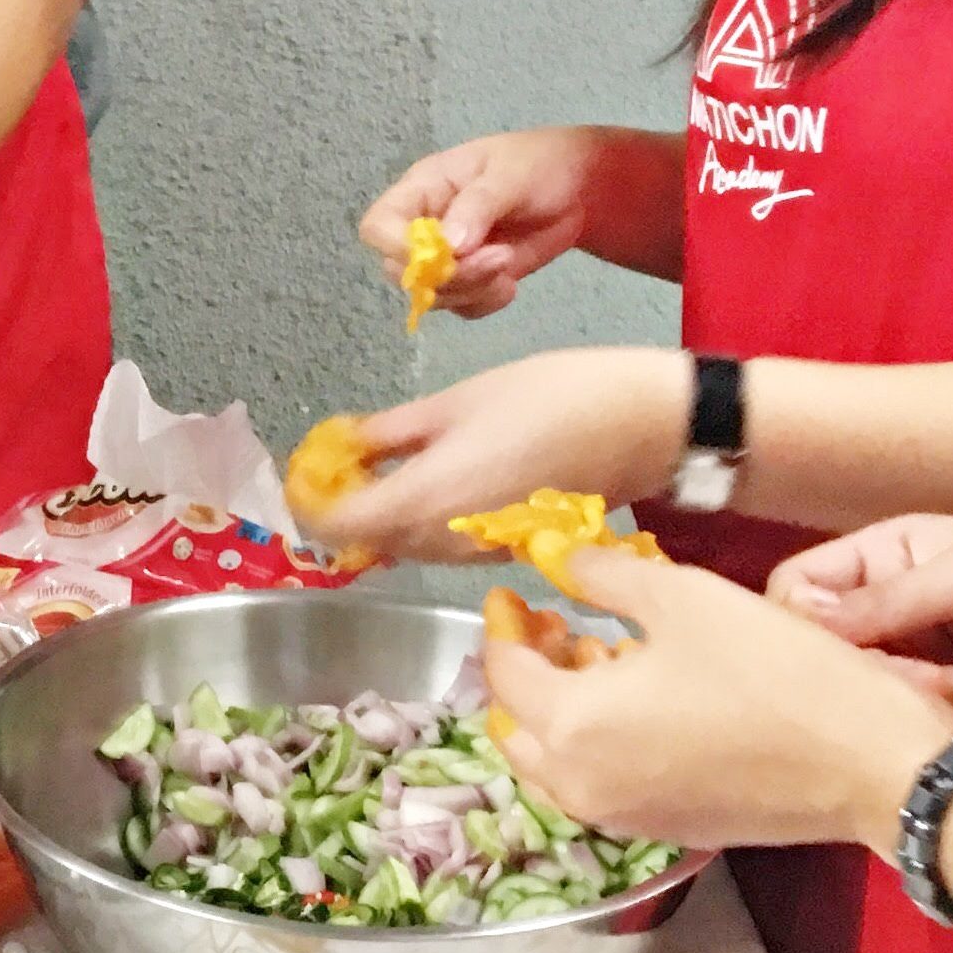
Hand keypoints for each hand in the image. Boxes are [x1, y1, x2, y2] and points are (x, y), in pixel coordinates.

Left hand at [314, 348, 689, 562]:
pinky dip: (426, 518)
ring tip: (382, 463)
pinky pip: (447, 544)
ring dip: (386, 513)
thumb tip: (343, 446)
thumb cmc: (553, 398)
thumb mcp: (458, 400)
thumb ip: (392, 432)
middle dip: (346, 505)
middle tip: (339, 459)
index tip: (306, 472)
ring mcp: (481, 554)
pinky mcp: (509, 552)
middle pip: (370, 542)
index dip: (310, 503)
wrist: (646, 427)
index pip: (338, 526)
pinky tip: (436, 476)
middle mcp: (448, 541)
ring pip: (408, 545)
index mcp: (428, 498)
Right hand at [361, 129, 607, 317]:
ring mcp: (448, 257)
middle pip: (401, 270)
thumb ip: (477, 207)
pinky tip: (511, 284)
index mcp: (423, 190)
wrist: (577, 186)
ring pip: (432, 295)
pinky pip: (462, 306)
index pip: (378, 225)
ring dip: (471, 289)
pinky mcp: (472, 279)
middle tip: (498, 260)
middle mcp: (426, 226)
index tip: (437, 258)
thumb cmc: (538, 164)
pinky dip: (485, 302)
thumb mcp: (510, 175)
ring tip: (510, 262)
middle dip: (448, 276)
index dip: (394, 247)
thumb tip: (449, 246)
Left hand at [476, 547, 952, 855]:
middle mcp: (581, 787)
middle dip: (525, 671)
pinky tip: (639, 700)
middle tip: (552, 622)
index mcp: (571, 726)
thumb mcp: (683, 598)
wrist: (870, 764)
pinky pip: (601, 785)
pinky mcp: (666, 831)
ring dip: (560, 709)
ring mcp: (624, 818)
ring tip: (598, 654)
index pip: (504, 671)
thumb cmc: (774, 671)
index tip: (515, 591)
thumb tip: (554, 555)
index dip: (504, 624)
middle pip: (516, 726)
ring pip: (555, 763)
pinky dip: (597, 743)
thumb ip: (603, 576)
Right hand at [769, 517, 952, 744]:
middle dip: (893, 664)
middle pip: (834, 656)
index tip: (846, 640)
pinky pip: (919, 729)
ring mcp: (924, 667)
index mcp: (889, 558)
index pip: (801, 588)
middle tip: (946, 659)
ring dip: (948, 689)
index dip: (806, 619)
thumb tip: (799, 626)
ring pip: (877, 698)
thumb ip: (886, 601)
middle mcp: (896, 612)